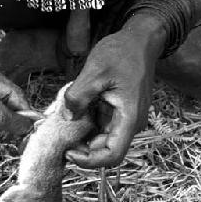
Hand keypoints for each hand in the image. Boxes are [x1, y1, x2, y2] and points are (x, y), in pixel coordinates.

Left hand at [64, 14, 166, 167]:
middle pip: (106, 150)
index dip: (89, 161)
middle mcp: (130, 123)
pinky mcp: (118, 112)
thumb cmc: (122, 52)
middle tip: (60, 138)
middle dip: (82, 149)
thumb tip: (67, 117)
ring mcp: (125, 118)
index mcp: (129, 118)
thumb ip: (78, 96)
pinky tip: (74, 112)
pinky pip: (101, 126)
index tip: (69, 152)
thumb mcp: (94, 71)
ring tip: (65, 122)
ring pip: (102, 139)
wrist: (140, 40)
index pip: (112, 155)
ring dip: (83, 136)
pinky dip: (87, 124)